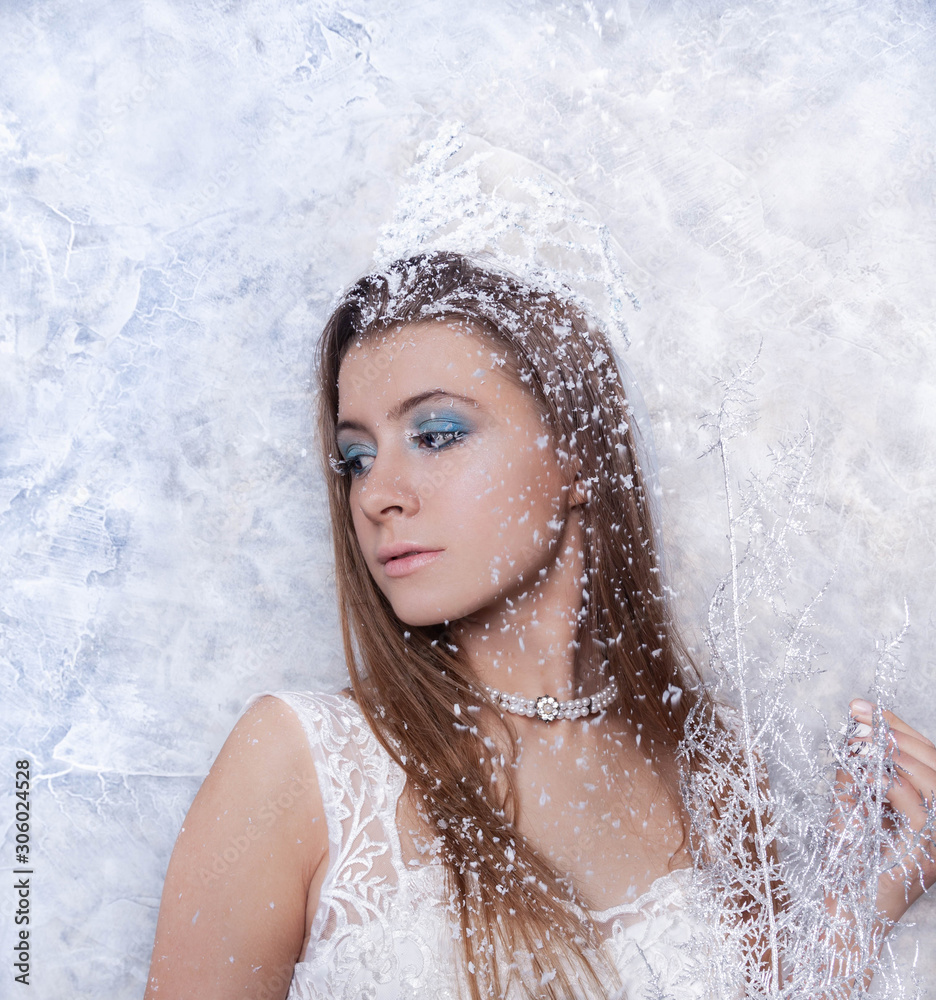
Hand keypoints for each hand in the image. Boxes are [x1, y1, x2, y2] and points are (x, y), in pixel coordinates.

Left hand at [842, 699, 935, 921]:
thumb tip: (853, 738)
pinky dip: (891, 785)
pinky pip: (916, 810)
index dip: (900, 728)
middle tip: (859, 714)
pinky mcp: (924, 856)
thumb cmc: (848, 861)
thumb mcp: (850, 807)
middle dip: (895, 731)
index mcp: (928, 811)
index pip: (927, 759)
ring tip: (863, 740)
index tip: (866, 707)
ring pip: (934, 782)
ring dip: (896, 754)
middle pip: (935, 764)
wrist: (847, 912)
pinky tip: (867, 774)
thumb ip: (857, 777)